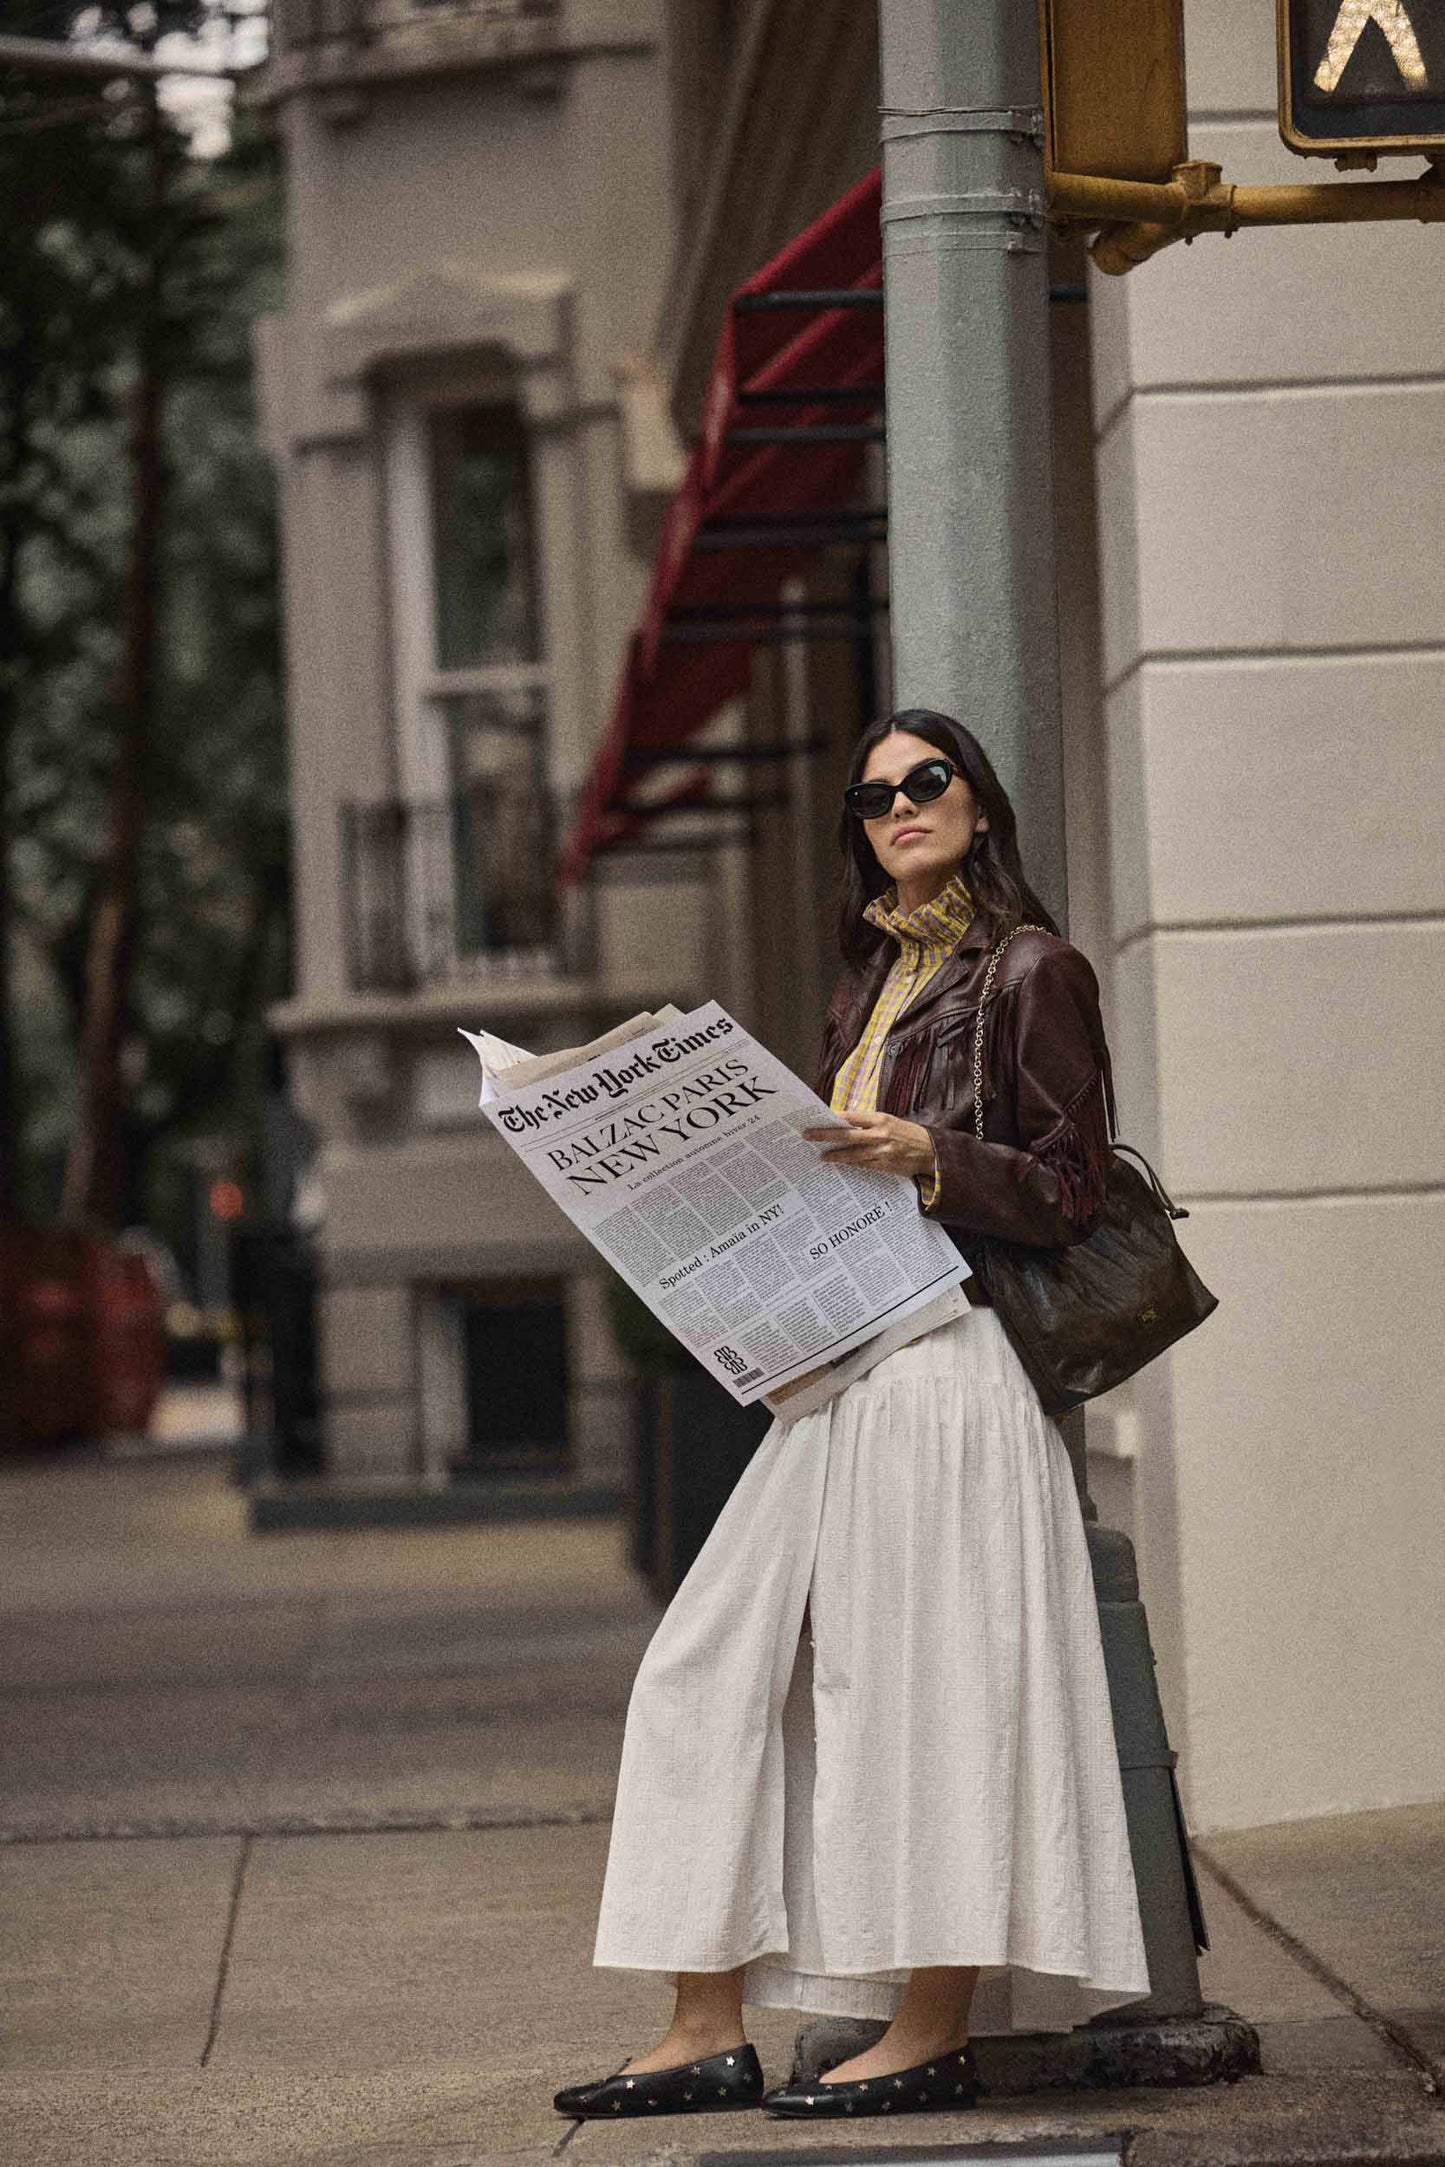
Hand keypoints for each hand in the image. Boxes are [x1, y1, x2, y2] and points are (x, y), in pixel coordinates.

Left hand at [802, 1111, 935, 1179]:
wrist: (931, 1150)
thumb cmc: (907, 1133)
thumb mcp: (889, 1121)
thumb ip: (868, 1122)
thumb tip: (843, 1123)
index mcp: (880, 1119)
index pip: (851, 1117)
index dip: (833, 1118)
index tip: (818, 1118)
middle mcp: (880, 1134)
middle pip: (846, 1134)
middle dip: (825, 1135)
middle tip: (808, 1135)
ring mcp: (882, 1151)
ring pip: (852, 1153)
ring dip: (835, 1154)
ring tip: (821, 1155)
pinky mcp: (885, 1165)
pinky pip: (863, 1165)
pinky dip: (850, 1164)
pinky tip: (839, 1164)